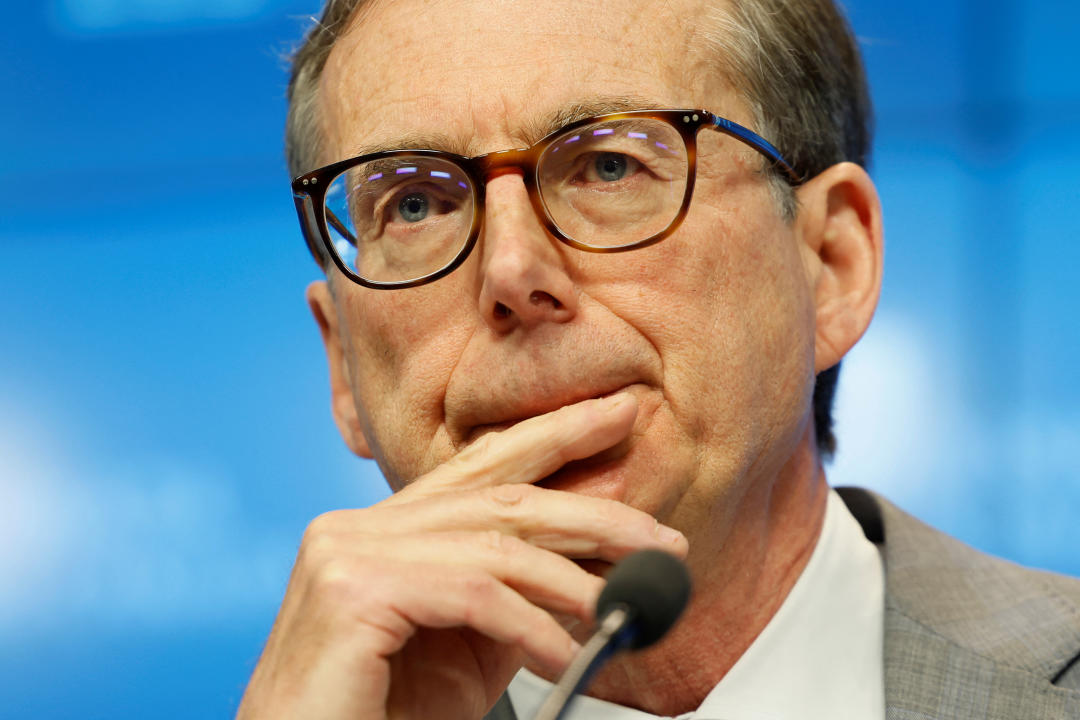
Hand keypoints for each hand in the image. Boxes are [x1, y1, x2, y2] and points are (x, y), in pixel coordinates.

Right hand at [235, 392, 687, 719]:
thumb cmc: (377, 718)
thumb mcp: (469, 647)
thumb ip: (518, 594)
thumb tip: (594, 557)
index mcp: (380, 528)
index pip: (479, 466)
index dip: (554, 435)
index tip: (617, 415)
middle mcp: (356, 525)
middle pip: (498, 498)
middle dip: (593, 511)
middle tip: (661, 533)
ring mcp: (346, 551)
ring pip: (494, 543)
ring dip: (578, 579)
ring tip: (630, 609)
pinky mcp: (351, 590)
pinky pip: (473, 593)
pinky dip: (533, 627)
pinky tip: (568, 656)